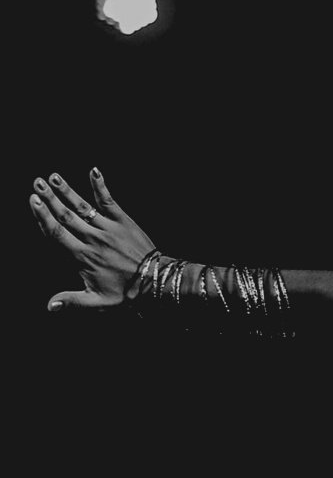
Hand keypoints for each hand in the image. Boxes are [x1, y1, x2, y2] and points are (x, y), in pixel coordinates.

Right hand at [29, 168, 157, 311]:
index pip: (57, 233)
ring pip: (83, 207)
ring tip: (54, 177)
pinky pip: (110, 201)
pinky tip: (94, 171)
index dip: (43, 217)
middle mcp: (93, 239)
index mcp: (82, 256)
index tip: (33, 202)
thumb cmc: (125, 293)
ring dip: (68, 191)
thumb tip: (49, 306)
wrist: (155, 282)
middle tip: (37, 183)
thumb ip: (72, 301)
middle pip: (66, 216)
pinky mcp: (124, 221)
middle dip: (50, 199)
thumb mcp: (97, 301)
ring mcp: (109, 228)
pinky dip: (101, 186)